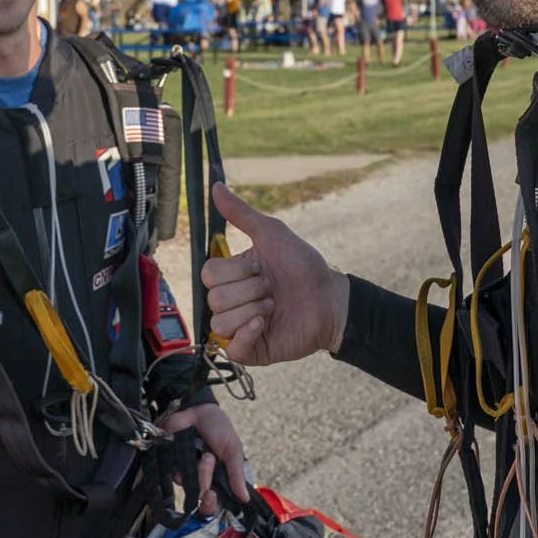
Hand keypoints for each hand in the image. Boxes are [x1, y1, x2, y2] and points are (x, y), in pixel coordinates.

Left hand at [157, 401, 249, 508]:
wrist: (197, 408)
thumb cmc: (218, 427)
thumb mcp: (232, 449)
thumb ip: (236, 474)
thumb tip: (245, 498)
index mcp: (219, 478)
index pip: (215, 502)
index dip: (211, 504)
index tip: (212, 495)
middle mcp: (201, 478)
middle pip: (199, 496)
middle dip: (204, 480)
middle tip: (208, 459)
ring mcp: (185, 472)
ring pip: (186, 485)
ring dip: (195, 469)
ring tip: (202, 451)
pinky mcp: (171, 463)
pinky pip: (171, 473)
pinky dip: (179, 464)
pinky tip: (186, 450)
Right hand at [201, 184, 347, 366]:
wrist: (330, 298)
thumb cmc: (303, 266)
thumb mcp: (272, 234)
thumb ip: (241, 214)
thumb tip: (216, 187)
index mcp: (232, 276)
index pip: (208, 274)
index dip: (236, 271)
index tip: (261, 268)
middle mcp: (232, 301)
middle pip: (214, 297)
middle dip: (249, 290)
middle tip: (271, 288)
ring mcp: (238, 327)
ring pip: (220, 321)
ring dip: (252, 310)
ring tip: (273, 306)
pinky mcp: (250, 350)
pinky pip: (230, 347)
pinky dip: (247, 333)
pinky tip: (266, 322)